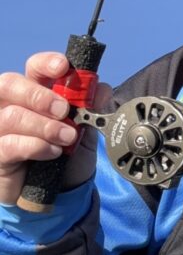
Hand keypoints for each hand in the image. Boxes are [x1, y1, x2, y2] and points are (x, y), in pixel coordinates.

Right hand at [0, 52, 111, 204]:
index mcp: (34, 93)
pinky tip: (53, 153)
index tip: (63, 67)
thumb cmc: (68, 155)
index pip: (33, 68)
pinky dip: (36, 147)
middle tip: (64, 111)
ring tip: (67, 138)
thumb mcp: (84, 130)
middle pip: (9, 84)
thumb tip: (102, 88)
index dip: (46, 64)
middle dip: (40, 95)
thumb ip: (91, 109)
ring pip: (12, 115)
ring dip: (46, 127)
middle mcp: (9, 105)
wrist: (61, 191)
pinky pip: (10, 144)